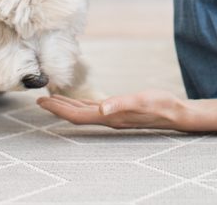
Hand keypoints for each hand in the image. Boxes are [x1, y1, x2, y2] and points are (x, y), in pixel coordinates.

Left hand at [37, 89, 190, 130]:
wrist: (176, 113)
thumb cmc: (161, 105)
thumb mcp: (141, 100)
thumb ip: (121, 104)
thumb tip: (101, 108)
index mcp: (109, 116)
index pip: (77, 115)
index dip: (58, 110)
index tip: (42, 101)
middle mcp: (108, 118)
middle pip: (76, 115)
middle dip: (57, 108)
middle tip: (40, 99)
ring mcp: (113, 115)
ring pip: (84, 112)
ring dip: (68, 106)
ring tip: (53, 99)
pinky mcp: (119, 110)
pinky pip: (94, 108)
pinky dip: (82, 103)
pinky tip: (80, 101)